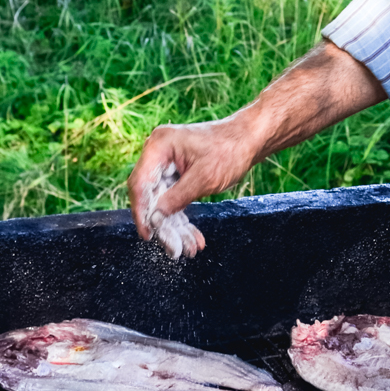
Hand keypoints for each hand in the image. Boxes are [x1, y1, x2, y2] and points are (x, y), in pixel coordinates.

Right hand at [128, 119, 253, 239]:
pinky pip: (174, 200)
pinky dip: (183, 218)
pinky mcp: (177, 174)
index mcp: (160, 146)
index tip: (148, 236)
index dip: (141, 212)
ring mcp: (167, 164)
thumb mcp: (205, 177)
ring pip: (163, 203)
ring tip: (188, 248)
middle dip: (164, 226)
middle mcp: (159, 154)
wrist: (249, 140)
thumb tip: (155, 218)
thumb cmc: (230, 150)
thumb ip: (178, 197)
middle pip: (152, 197)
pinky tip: (192, 237)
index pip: (140, 184)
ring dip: (176, 227)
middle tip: (175, 250)